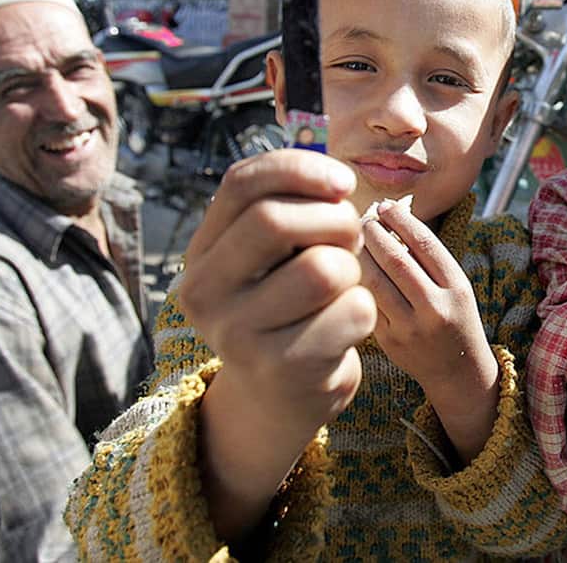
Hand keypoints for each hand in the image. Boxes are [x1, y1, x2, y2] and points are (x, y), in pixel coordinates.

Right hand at [180, 150, 377, 440]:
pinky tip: (344, 328)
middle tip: (349, 239)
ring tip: (344, 285)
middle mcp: (205, 292)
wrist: (279, 397)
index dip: (300, 168)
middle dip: (334, 220)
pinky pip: (353, 311)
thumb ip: (290, 210)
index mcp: (202, 253)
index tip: (343, 182)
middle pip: (275, 221)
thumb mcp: (273, 257)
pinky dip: (364, 311)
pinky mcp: (282, 369)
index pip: (241, 183)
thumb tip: (335, 179)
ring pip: (324, 268)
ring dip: (352, 268)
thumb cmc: (289, 305)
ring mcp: (238, 335)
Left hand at [359, 199, 499, 463]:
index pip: (426, 245)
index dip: (402, 220)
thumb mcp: (456, 287)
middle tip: (362, 219)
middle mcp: (435, 308)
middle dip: (375, 234)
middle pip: (396, 261)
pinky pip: (366, 303)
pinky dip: (356, 281)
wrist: (458, 372)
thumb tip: (393, 219)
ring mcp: (410, 328)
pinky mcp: (389, 342)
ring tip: (353, 240)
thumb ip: (430, 259)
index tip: (386, 206)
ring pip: (375, 283)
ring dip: (360, 256)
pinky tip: (349, 267)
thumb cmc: (455, 318)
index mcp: (457, 289)